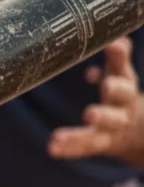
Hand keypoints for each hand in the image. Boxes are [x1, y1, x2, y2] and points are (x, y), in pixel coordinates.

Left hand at [49, 37, 143, 163]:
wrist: (137, 131)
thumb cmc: (121, 94)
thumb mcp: (121, 74)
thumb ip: (117, 58)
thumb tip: (115, 37)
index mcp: (126, 87)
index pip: (124, 70)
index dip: (119, 57)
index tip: (114, 46)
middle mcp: (123, 107)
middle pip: (121, 101)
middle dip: (112, 95)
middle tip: (99, 97)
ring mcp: (113, 128)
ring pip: (100, 131)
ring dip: (79, 134)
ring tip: (59, 136)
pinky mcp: (101, 143)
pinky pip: (85, 147)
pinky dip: (69, 149)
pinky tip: (52, 149)